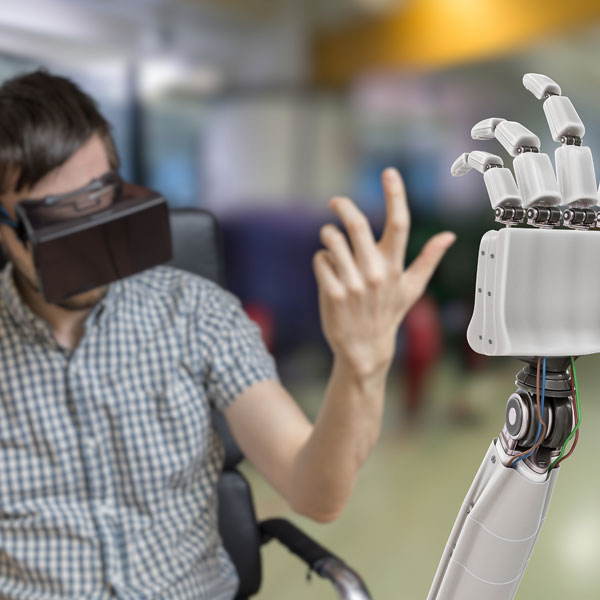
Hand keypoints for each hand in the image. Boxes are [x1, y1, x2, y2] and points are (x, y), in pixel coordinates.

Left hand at [313, 167, 455, 379]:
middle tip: (335, 201)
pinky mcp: (333, 293)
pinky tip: (327, 269)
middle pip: (357, 224)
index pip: (399, 223)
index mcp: (395, 267)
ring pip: (332, 239)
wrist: (365, 348)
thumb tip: (450, 235)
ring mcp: (353, 283)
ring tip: (331, 241)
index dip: (395, 194)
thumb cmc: (388, 314)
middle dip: (343, 206)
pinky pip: (320, 259)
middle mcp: (376, 273)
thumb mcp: (411, 288)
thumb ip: (428, 259)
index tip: (389, 172)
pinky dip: (321, 259)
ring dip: (328, 235)